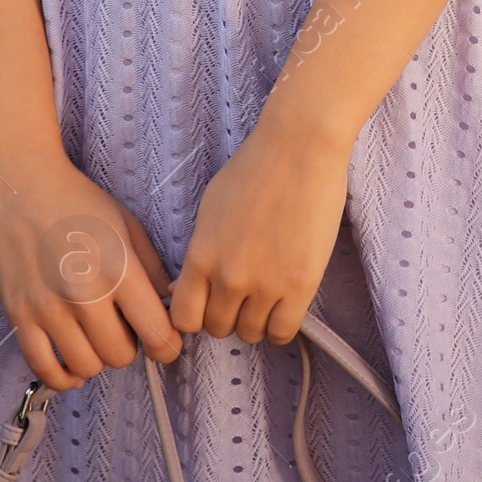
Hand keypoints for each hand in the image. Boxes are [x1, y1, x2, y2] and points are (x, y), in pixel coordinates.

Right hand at [0, 145, 181, 391]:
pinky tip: (73, 366)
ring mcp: (48, 308)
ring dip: (98, 357)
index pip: (157, 333)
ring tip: (97, 336)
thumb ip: (154, 270)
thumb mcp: (128, 226)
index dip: (168, 346)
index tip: (165, 342)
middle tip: (124, 328)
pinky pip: (44, 368)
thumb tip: (171, 308)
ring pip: (87, 366)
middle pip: (122, 356)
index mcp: (119, 268)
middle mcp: (85, 294)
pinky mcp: (19, 315)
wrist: (21, 184)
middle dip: (130, 347)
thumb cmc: (79, 202)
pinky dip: (63, 376)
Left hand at [168, 113, 349, 346]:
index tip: (208, 305)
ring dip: (256, 318)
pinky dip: (280, 323)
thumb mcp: (210, 209)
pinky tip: (285, 302)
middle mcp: (228, 277)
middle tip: (242, 293)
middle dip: (227, 314)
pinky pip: (282, 332)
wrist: (300, 147)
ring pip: (250, 333)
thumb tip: (181, 290)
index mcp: (200, 256)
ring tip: (267, 293)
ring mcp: (265, 284)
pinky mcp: (300, 286)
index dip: (196, 316)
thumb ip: (197, 253)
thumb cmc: (254, 169)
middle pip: (218, 328)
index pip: (184, 318)